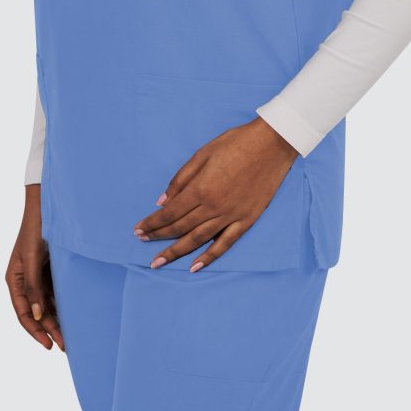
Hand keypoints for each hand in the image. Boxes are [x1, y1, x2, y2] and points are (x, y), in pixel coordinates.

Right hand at [5, 184, 65, 351]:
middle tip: (65, 345)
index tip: (49, 345)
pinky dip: (62, 304)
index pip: (24, 313)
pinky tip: (72, 314)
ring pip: (46, 304)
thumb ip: (34, 287)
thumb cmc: (36, 228)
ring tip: (70, 335)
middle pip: (36, 312)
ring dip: (56, 319)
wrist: (48, 205)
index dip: (35, 331)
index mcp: (14, 279)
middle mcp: (24, 280)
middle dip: (49, 329)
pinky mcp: (49, 269)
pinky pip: (55, 292)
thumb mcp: (33, 258)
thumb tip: (37, 317)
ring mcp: (38, 275)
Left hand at [132, 116, 299, 271]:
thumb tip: (162, 202)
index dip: (152, 222)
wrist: (272, 143)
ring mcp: (231, 215)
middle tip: (142, 243)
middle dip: (158, 237)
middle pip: (180, 228)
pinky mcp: (247, 220)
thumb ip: (181, 179)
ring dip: (176, 252)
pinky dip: (210, 257)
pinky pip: (225, 243)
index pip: (170, 212)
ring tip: (159, 261)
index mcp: (201, 188)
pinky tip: (195, 266)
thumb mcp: (202, 153)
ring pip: (198, 239)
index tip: (138, 229)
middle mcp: (213, 206)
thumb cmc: (235, 143)